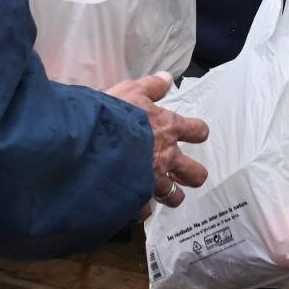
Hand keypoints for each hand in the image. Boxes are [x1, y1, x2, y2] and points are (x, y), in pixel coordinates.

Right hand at [105, 72, 208, 215]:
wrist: (90, 142)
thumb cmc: (112, 114)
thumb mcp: (131, 90)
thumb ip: (151, 86)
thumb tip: (167, 78)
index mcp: (168, 128)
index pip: (197, 131)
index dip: (198, 132)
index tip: (196, 134)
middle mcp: (166, 157)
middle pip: (195, 174)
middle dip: (193, 175)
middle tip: (184, 174)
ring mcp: (152, 180)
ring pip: (173, 197)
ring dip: (170, 196)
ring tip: (163, 195)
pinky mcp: (136, 198)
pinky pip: (143, 211)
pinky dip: (139, 209)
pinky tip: (133, 206)